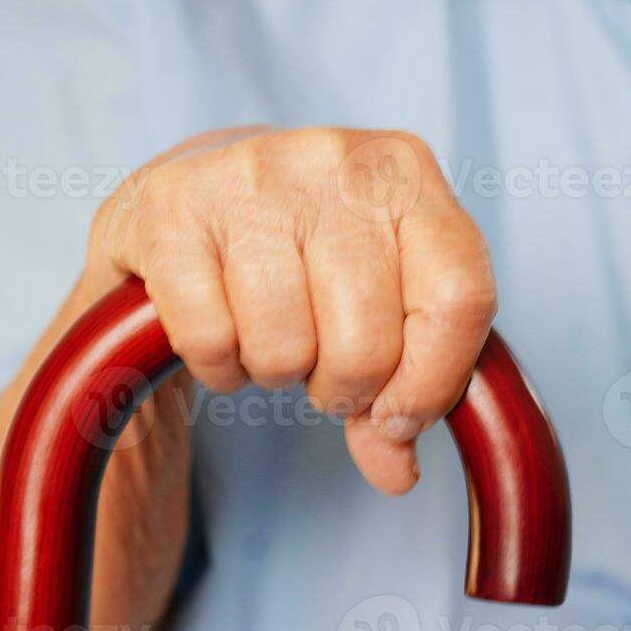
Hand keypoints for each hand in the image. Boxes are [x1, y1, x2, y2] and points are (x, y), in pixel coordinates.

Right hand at [83, 126, 496, 493]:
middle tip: (315, 357)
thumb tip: (396, 472)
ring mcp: (249, 175)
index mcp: (406, 172)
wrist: (185, 205)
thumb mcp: (377, 300)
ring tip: (263, 327)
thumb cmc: (301, 256)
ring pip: (287, 350)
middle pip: (368, 344)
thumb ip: (406, 386)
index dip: (432, 383)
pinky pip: (212, 343)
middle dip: (340, 385)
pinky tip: (217, 322)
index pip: (459, 300)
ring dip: (274, 371)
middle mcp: (335, 159)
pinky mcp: (171, 208)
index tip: (398, 416)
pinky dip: (216, 364)